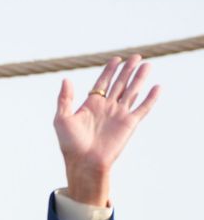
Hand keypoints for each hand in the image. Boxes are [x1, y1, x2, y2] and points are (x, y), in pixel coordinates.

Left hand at [54, 55, 159, 206]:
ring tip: (147, 65)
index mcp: (91, 104)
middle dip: (127, 70)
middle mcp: (107, 107)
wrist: (84, 162)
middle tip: (136, 57)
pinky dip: (151, 98)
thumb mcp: (62, 118)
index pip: (103, 82)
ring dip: (140, 79)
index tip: (116, 59)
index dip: (110, 70)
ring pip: (132, 91)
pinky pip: (143, 108)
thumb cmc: (70, 144)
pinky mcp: (129, 124)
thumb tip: (66, 79)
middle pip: (120, 84)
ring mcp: (119, 115)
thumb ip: (64, 98)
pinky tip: (157, 87)